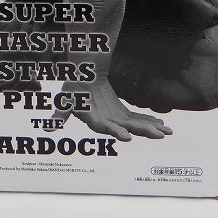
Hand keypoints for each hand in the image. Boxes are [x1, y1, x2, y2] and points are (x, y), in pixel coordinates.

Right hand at [54, 79, 172, 140]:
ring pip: (136, 125)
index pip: (108, 128)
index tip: (127, 138)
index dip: (117, 132)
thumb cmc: (74, 90)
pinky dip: (149, 121)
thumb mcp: (66, 101)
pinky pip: (137, 119)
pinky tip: (161, 125)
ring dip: (152, 128)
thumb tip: (49, 128)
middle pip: (128, 128)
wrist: (83, 79)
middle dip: (145, 131)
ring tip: (168, 132)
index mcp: (96, 121)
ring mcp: (117, 119)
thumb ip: (60, 116)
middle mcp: (109, 123)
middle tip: (161, 135)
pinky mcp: (122, 114)